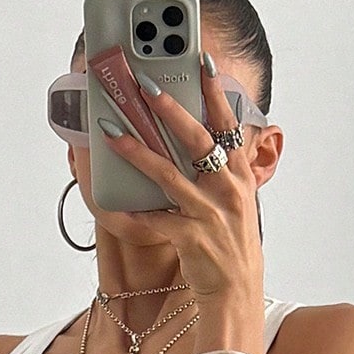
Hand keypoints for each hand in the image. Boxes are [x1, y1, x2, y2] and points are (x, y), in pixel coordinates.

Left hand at [95, 53, 262, 301]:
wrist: (237, 292)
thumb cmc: (231, 245)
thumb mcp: (236, 203)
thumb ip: (220, 173)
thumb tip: (196, 144)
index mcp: (241, 177)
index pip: (228, 126)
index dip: (216, 92)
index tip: (202, 61)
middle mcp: (228, 191)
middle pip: (198, 141)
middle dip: (170, 110)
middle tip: (146, 85)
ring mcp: (210, 214)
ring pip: (169, 175)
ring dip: (137, 151)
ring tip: (112, 132)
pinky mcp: (192, 238)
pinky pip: (155, 219)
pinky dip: (133, 212)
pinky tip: (113, 202)